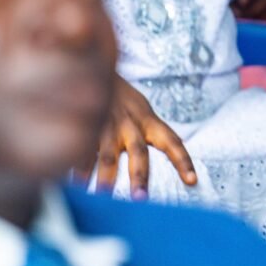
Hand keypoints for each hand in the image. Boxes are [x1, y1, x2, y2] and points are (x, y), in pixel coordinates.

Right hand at [78, 76, 196, 197]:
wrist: (95, 66)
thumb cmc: (121, 98)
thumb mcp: (141, 111)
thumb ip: (147, 134)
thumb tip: (150, 168)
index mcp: (149, 121)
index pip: (172, 141)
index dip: (183, 161)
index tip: (192, 180)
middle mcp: (131, 124)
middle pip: (139, 152)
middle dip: (140, 176)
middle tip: (141, 199)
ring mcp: (107, 125)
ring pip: (107, 155)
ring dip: (105, 178)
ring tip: (102, 198)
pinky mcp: (84, 126)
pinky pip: (80, 150)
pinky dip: (76, 169)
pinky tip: (72, 185)